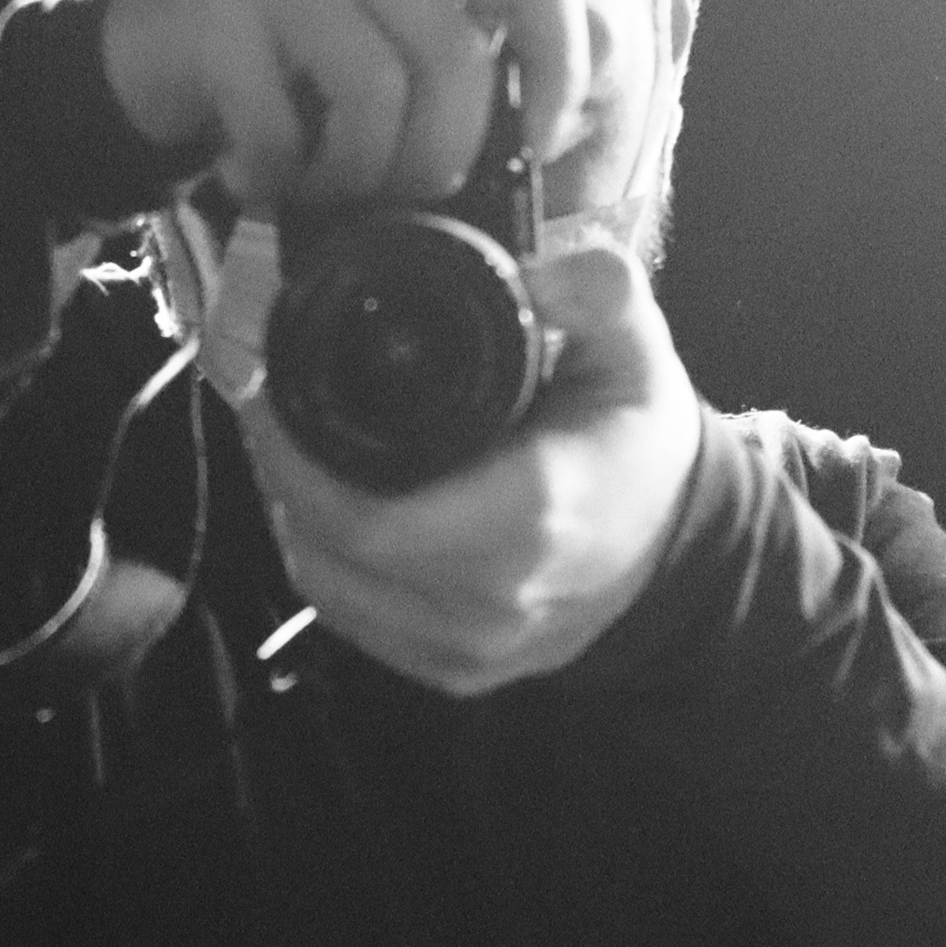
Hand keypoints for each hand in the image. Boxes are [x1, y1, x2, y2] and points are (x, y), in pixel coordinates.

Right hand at [99, 0, 590, 213]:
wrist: (142, 55)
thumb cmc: (290, 78)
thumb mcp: (391, 64)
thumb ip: (479, 86)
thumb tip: (574, 139)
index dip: (562, 74)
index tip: (534, 149)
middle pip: (458, 56)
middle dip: (442, 156)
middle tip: (403, 196)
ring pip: (376, 89)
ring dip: (357, 172)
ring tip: (322, 188)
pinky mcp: (221, 15)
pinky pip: (280, 122)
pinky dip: (277, 175)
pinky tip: (254, 177)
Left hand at [235, 239, 704, 695]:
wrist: (678, 554)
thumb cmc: (640, 446)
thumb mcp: (639, 355)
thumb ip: (602, 295)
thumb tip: (536, 274)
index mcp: (532, 520)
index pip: (369, 518)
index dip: (294, 458)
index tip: (266, 388)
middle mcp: (493, 601)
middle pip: (333, 550)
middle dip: (283, 472)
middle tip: (267, 402)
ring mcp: (471, 649)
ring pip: (330, 588)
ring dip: (293, 516)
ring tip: (286, 446)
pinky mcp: (454, 672)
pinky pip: (354, 618)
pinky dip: (323, 561)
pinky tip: (318, 506)